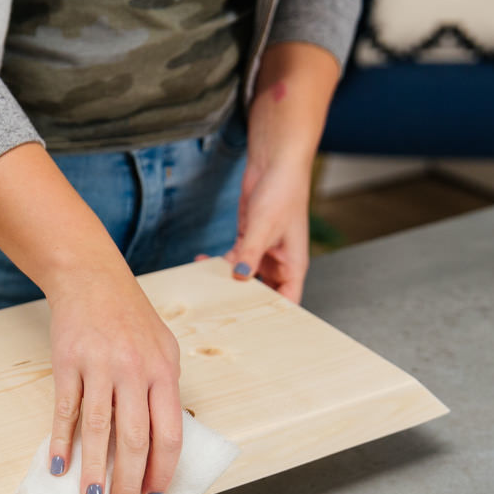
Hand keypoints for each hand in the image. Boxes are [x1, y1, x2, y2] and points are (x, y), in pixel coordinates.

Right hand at [0, 142, 184, 493]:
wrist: (91, 279)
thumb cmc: (130, 319)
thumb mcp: (163, 349)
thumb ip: (165, 391)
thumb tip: (162, 444)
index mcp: (163, 372)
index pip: (169, 433)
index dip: (161, 470)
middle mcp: (134, 371)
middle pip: (134, 439)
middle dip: (128, 482)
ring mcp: (99, 367)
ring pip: (99, 430)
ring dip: (95, 471)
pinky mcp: (68, 363)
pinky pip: (65, 410)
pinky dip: (61, 441)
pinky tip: (59, 466)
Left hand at [223, 41, 341, 303]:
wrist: (274, 162)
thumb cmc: (283, 191)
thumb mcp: (264, 225)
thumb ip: (250, 252)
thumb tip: (240, 277)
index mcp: (293, 265)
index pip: (287, 302)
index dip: (274, 319)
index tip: (255, 332)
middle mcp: (279, 263)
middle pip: (262, 295)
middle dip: (243, 304)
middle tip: (221, 318)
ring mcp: (262, 253)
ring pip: (243, 279)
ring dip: (225, 283)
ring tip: (205, 292)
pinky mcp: (247, 241)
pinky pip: (232, 261)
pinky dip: (217, 264)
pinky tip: (200, 262)